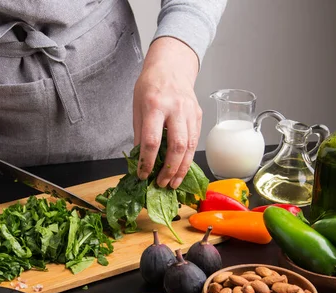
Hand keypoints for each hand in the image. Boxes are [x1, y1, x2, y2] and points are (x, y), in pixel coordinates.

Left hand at [133, 37, 200, 188]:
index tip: (143, 175)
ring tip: (173, 183)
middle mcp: (175, 109)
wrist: (171, 66)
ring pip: (190, 146)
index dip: (147, 162)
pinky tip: (181, 168)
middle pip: (177, 145)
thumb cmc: (150, 86)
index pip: (152, 140)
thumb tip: (140, 159)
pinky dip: (188, 157)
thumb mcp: (137, 106)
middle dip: (170, 169)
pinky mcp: (198, 115)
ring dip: (182, 168)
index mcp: (155, 105)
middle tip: (162, 183)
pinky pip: (195, 140)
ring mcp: (190, 112)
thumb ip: (140, 133)